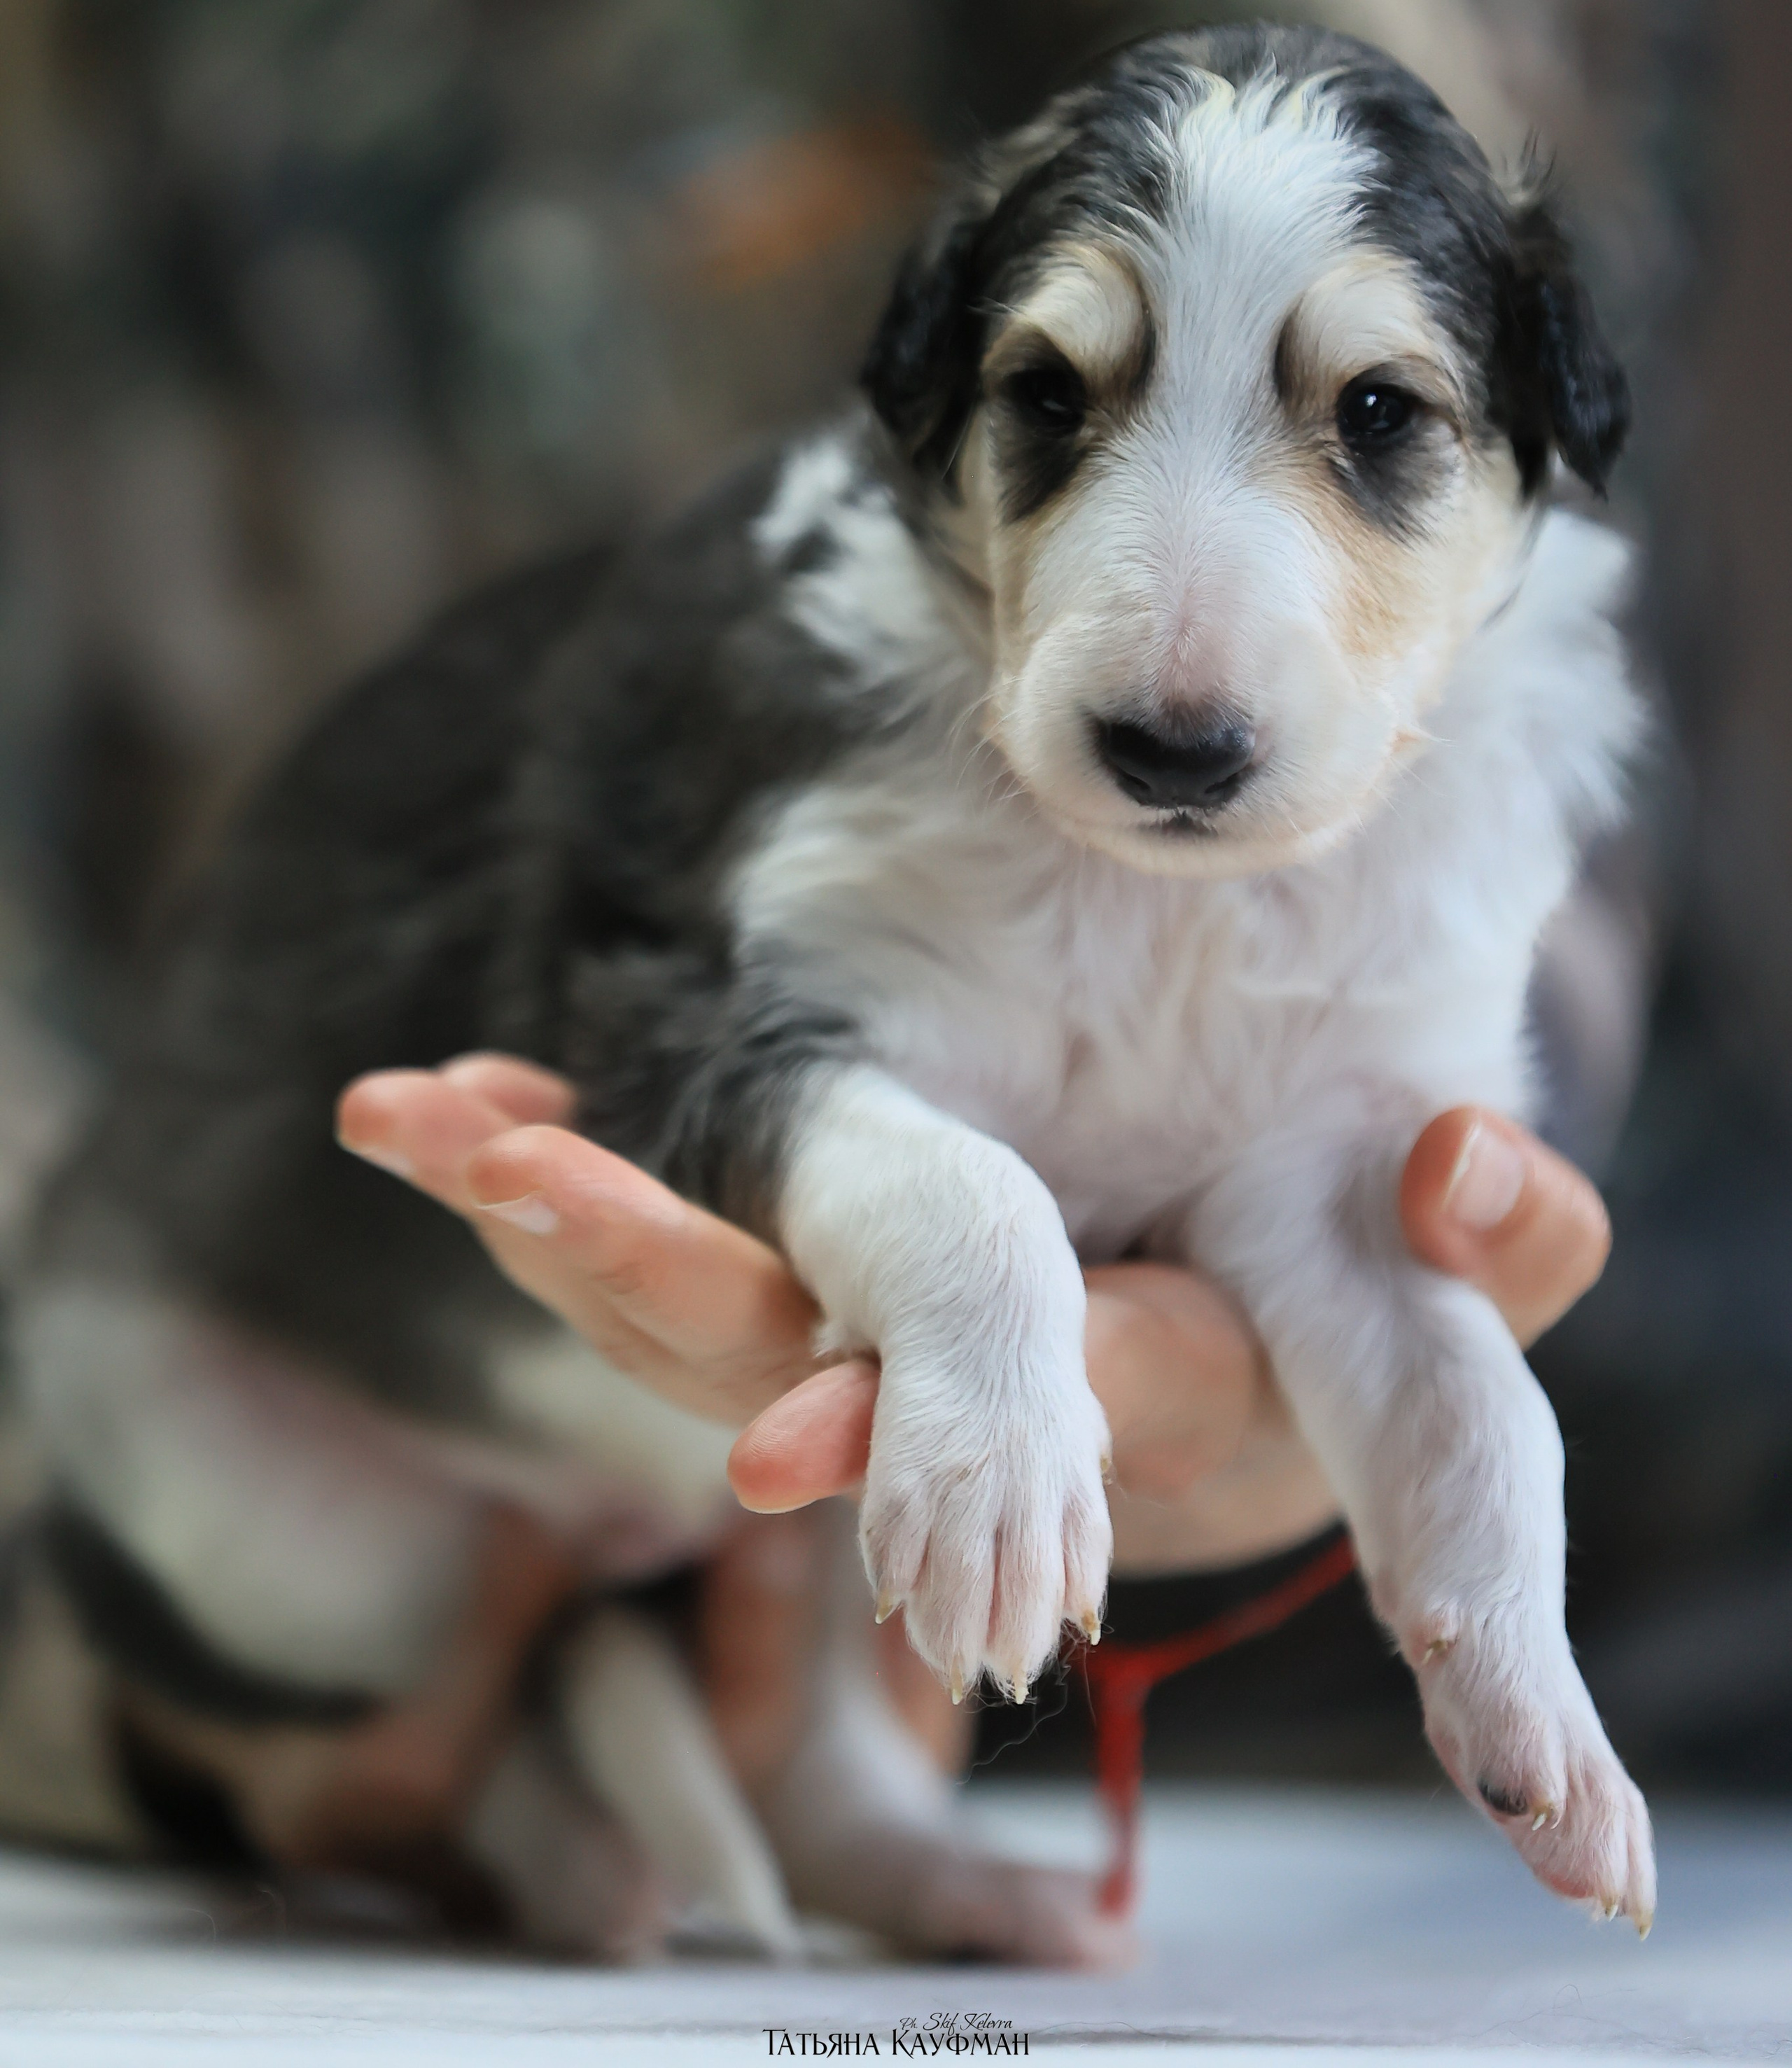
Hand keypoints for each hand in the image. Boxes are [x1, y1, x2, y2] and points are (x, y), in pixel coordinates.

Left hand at [338, 1065, 1610, 1573]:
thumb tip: (1476, 1155)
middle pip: (762, 1353)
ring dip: (541, 1220)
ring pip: (664, 1309)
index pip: (986, 1414)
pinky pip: (641, 1256)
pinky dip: (547, 1188)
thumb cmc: (1336, 1355)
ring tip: (413, 1115)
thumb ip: (1507, 1245)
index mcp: (1100, 1391)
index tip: (767, 1445)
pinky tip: (459, 1107)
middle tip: (500, 1172)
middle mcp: (943, 1394)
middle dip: (631, 1270)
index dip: (884, 1426)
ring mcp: (848, 1347)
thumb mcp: (1461, 1329)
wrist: (1212, 1428)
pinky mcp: (790, 1293)